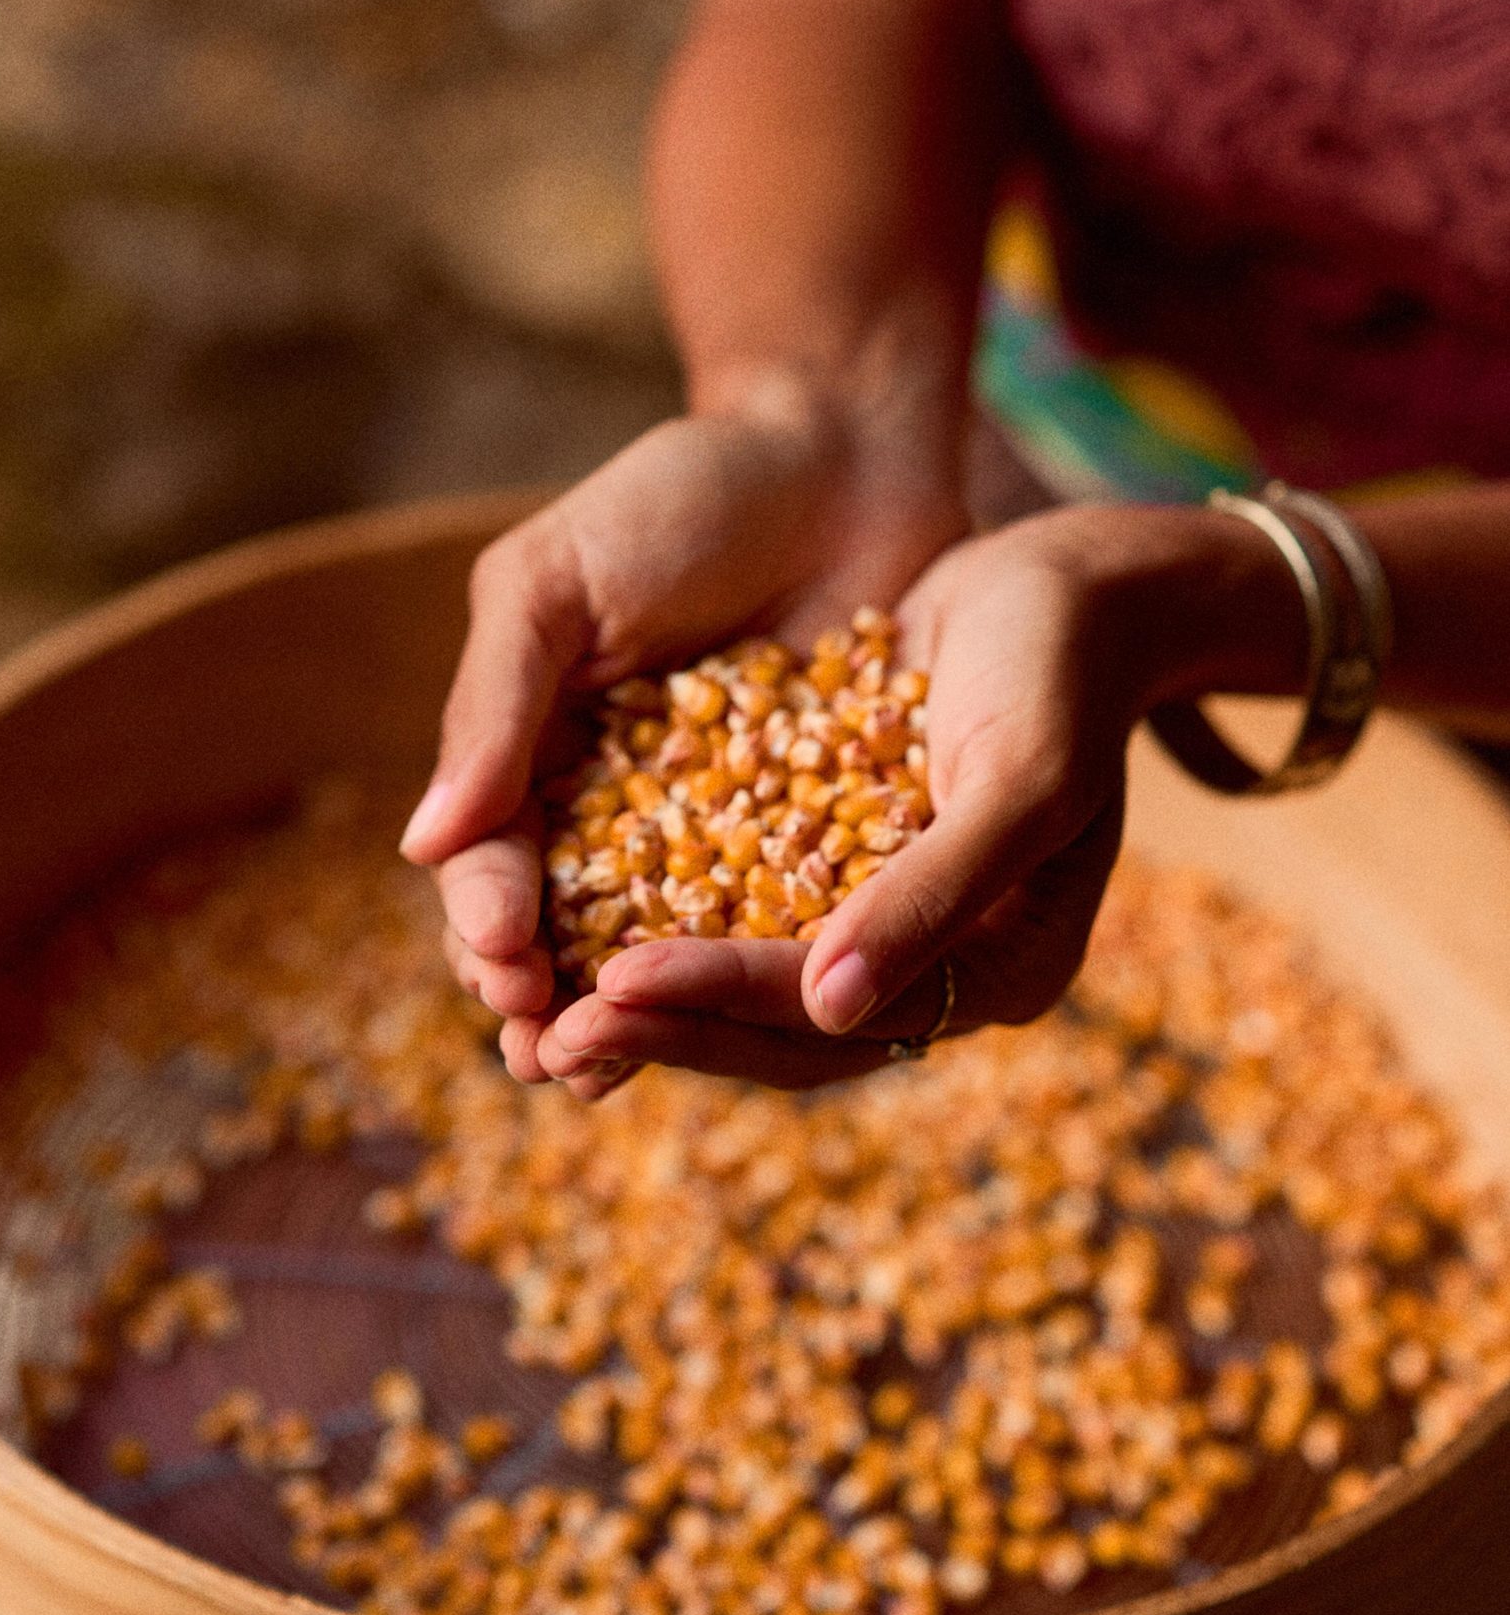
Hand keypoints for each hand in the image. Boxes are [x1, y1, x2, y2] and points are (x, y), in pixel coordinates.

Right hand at [399, 379, 965, 1081]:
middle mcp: (617, 814)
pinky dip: (752, 978)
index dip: (487, 922)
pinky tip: (749, 1027)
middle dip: (544, 1001)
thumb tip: (423, 849)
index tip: (502, 961)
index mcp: (532, 758)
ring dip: (633, 1021)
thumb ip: (495, 705)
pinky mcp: (823, 839)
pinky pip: (779, 923)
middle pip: (564, 934)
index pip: (490, 864)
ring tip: (616, 1072)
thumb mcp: (557, 580)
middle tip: (545, 1050)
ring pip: (661, 954)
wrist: (838, 450)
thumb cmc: (679, 496)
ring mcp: (721, 835)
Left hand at [534, 501, 1308, 1093]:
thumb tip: (832, 1007)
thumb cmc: (1062, 667)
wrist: (1073, 579)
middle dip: (668, 1028)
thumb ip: (933, 895)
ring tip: (540, 1006)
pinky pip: (745, 909)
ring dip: (656, 995)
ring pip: (756, 984)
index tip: (614, 984)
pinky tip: (577, 912)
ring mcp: (893, 915)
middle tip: (548, 1035)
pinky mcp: (843, 860)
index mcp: (1008, 968)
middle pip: (788, 1029)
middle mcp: (947, 963)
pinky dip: (668, 918)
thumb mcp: (1020, 777)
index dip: (724, 1002)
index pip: (843, 1016)